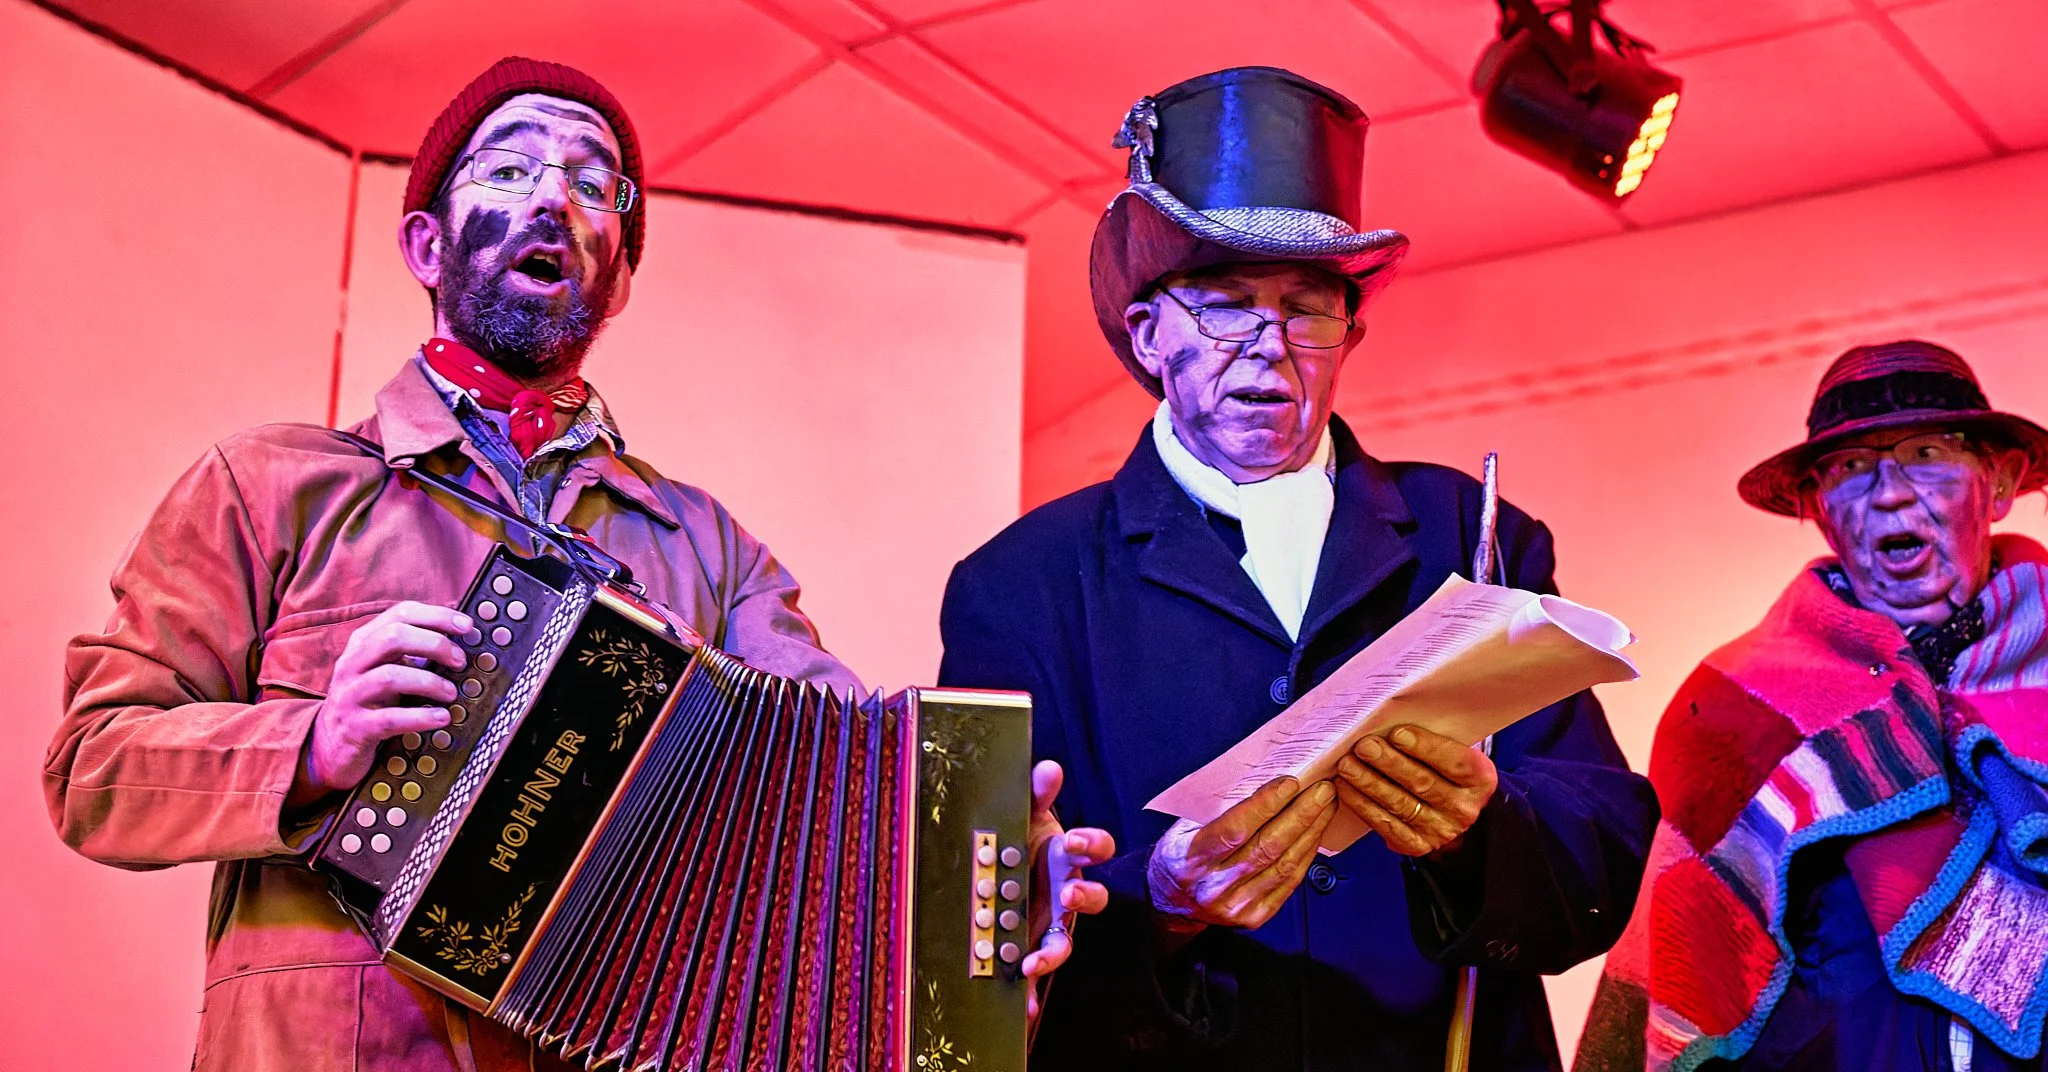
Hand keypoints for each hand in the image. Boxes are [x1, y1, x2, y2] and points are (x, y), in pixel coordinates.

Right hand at [289, 602, 471, 805]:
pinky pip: (390, 719)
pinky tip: (442, 718)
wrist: (332, 745)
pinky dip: (421, 717)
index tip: (467, 626)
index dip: (437, 616)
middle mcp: (352, 663)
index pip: (400, 614)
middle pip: (393, 638)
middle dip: (434, 645)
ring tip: (451, 693)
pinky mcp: (354, 727)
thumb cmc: (369, 701)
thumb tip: (460, 637)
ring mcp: (350, 695)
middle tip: (460, 661)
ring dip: (429, 683)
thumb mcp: (386, 669)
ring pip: (390, 676)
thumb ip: (412, 651)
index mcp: (363, 643)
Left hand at [1021, 761, 1113, 1025]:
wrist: (998, 866)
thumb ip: (1035, 794)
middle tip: (1068, 892)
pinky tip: (1022, 1005)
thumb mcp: (1024, 814)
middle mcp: (1068, 890)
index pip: (1097, 847)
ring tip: (1035, 961)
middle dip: (1083, 896)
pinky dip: (1031, 989)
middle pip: (1092, 897)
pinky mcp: (1032, 946)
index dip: (1092, 844)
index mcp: (1068, 855)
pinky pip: (1037, 969)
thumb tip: (1049, 768)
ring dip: (1054, 952)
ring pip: (1065, 941)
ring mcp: (1053, 922)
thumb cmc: (1020, 838)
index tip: (1073, 841)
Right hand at [1147, 776, 1338, 932]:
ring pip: (1284, 865)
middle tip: (1323, 789)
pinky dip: (1306, 855)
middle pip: (1267, 847)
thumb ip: (1218, 810)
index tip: (1290, 783)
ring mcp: (1237, 906)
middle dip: (1301, 815)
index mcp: (1191, 859)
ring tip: (1326, 806)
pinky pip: (1289, 883)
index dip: (1265, 805)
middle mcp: (1214, 886)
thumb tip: (1263, 781)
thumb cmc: (1179, 854)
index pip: (1234, 830)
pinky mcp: (1254, 917)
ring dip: (1310, 832)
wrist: (1172, 903)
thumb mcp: (1183, 827)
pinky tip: (1315, 833)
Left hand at [1334, 724, 1496, 856]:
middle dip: (1389, 763)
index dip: (1425, 747)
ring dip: (1369, 783)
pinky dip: (1362, 804)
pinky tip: (1347, 788)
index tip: (1397, 734)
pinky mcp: (1416, 844)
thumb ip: (1435, 739)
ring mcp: (1440, 830)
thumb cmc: (1446, 772)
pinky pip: (1385, 823)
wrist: (1452, 813)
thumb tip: (1393, 719)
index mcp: (1480, 780)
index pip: (1455, 762)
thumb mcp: (1454, 752)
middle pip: (1422, 782)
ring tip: (1348, 765)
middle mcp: (1463, 808)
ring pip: (1400, 803)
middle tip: (1364, 746)